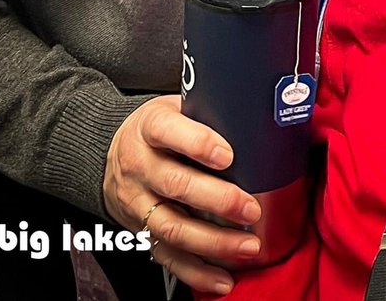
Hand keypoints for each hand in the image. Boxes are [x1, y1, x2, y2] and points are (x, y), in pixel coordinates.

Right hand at [104, 95, 261, 294]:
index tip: (228, 155)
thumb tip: (273, 116)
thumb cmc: (164, 127)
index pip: (169, 132)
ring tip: (248, 246)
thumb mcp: (180, 106)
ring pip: (173, 226)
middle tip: (251, 208)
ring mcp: (138, 201)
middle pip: (176, 184)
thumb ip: (214, 112)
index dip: (198, 144)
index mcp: (151, 127)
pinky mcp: (141, 231)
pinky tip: (223, 279)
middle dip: (218, 200)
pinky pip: (167, 256)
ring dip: (213, 241)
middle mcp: (140, 165)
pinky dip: (196, 272)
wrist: (113, 152)